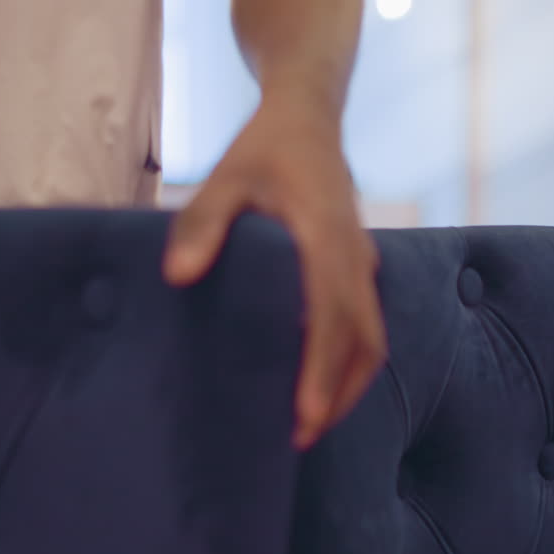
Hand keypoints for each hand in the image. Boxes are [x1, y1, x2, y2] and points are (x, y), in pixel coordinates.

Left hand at [163, 93, 385, 449]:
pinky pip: (368, 322)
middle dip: (340, 392)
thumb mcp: (226, 175)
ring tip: (316, 421)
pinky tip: (324, 381)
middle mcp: (356, 257)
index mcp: (328, 238)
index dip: (324, 371)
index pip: (333, 317)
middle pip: (366, 340)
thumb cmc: (265, 147)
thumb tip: (178, 277)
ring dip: (351, 382)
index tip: (307, 415)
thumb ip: (202, 222)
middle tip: (304, 437)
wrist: (310, 116)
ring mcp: (364, 263)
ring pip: (374, 336)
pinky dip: (352, 360)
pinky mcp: (360, 266)